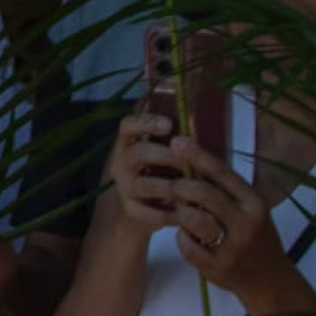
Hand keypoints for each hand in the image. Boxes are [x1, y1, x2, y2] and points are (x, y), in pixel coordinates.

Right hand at [104, 113, 184, 233]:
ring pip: (146, 185)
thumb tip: (193, 101)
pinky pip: (153, 213)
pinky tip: (191, 213)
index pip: (128, 125)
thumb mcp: (163, 151)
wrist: (141, 212)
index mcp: (127, 143)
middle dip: (165, 155)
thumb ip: (172, 134)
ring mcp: (124, 188)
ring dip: (172, 186)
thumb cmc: (160, 173)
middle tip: (188, 159)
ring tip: (194, 189)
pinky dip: (173, 214)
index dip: (146, 122)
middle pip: (137, 153)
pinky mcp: (132, 211)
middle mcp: (121, 163)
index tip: (169, 124)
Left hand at [165, 138, 296, 304]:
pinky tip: (187, 236)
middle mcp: (246, 224)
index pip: (222, 172)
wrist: (270, 281)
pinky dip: (181, 237)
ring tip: (180, 211)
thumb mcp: (250, 208)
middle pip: (204, 194)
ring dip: (180, 212)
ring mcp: (232, 248)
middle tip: (170, 185)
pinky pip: (187, 245)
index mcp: (255, 203)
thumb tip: (192, 151)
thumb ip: (226, 186)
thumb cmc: (255, 234)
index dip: (197, 155)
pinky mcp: (217, 269)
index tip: (176, 141)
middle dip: (181, 185)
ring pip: (193, 219)